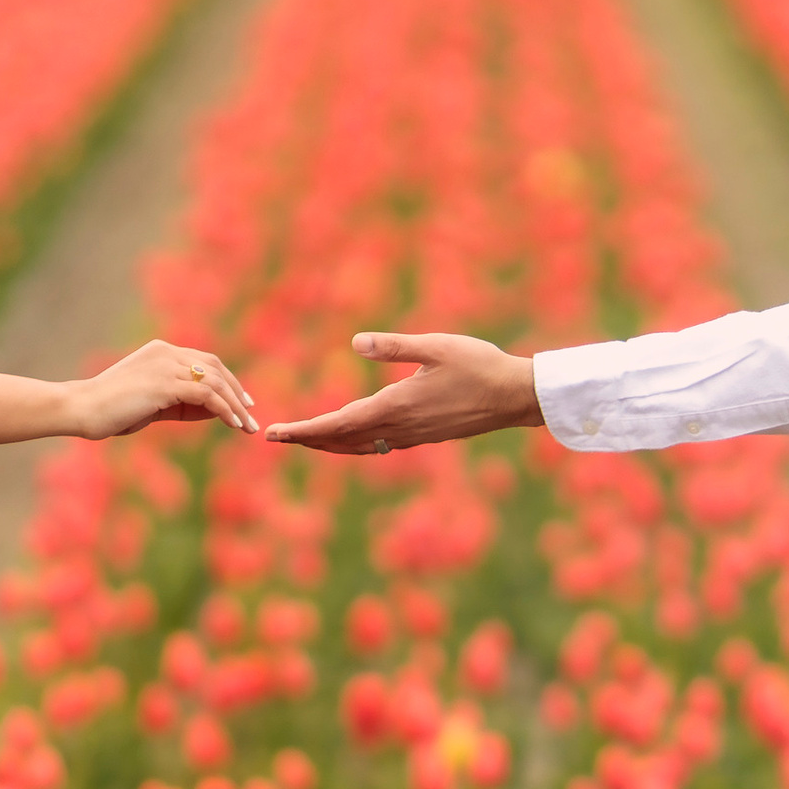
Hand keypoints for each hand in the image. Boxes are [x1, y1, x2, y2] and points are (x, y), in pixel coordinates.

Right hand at [68, 340, 259, 439]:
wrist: (82, 408)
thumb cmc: (111, 410)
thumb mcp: (151, 403)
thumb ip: (179, 402)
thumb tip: (213, 410)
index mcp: (160, 351)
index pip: (204, 361)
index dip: (227, 380)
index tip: (241, 400)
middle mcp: (166, 352)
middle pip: (215, 367)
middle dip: (236, 390)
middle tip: (250, 412)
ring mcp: (166, 366)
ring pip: (215, 382)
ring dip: (235, 405)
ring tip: (246, 425)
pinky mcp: (165, 385)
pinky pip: (206, 395)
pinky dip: (224, 409)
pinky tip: (233, 424)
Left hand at [264, 331, 540, 455]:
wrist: (515, 397)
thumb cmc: (479, 365)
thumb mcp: (435, 346)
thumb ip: (393, 346)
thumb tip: (354, 342)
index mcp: (395, 405)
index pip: (336, 424)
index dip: (302, 431)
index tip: (273, 434)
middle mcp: (399, 428)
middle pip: (341, 440)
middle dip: (307, 440)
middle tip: (275, 438)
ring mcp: (412, 437)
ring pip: (360, 446)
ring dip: (329, 445)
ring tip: (305, 440)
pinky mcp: (424, 437)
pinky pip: (379, 446)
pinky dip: (355, 444)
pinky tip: (352, 437)